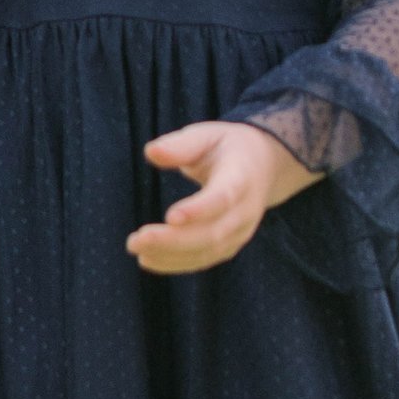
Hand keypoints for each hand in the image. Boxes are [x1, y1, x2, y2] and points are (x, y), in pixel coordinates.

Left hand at [127, 119, 317, 275]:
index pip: (224, 198)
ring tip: (137, 249)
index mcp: (242, 177)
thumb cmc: (226, 147)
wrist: (262, 166)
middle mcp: (245, 210)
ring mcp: (240, 231)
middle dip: (173, 240)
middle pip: (213, 233)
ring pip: (208, 251)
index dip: (199, 209)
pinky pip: (204, 259)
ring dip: (170, 255)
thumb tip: (151, 152)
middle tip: (136, 240)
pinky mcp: (230, 245)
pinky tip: (148, 259)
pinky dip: (176, 263)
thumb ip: (181, 145)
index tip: (170, 216)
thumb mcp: (207, 135)